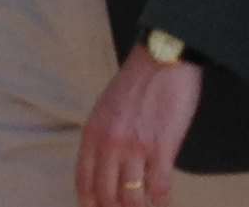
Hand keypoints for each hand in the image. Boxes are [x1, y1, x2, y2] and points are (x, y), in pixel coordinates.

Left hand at [76, 42, 202, 206]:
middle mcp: (109, 145)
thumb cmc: (137, 79)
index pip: (84, 183)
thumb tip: (106, 165)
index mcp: (93, 134)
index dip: (90, 204)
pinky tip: (164, 203)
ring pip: (131, 198)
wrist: (164, 57)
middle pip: (106, 196)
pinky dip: (161, 202)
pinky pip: (159, 188)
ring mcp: (135, 148)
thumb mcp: (106, 107)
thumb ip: (102, 136)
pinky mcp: (162, 148)